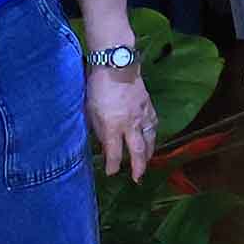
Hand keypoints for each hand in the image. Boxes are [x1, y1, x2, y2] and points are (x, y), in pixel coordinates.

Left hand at [85, 65, 155, 179]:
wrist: (116, 65)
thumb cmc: (97, 88)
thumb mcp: (90, 111)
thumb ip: (98, 130)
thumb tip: (104, 144)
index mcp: (112, 126)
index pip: (114, 153)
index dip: (113, 166)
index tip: (111, 173)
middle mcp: (130, 124)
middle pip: (138, 150)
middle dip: (138, 166)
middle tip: (138, 178)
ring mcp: (142, 115)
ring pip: (150, 139)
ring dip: (149, 153)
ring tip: (148, 161)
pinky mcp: (149, 106)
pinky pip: (154, 125)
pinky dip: (153, 135)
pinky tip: (152, 138)